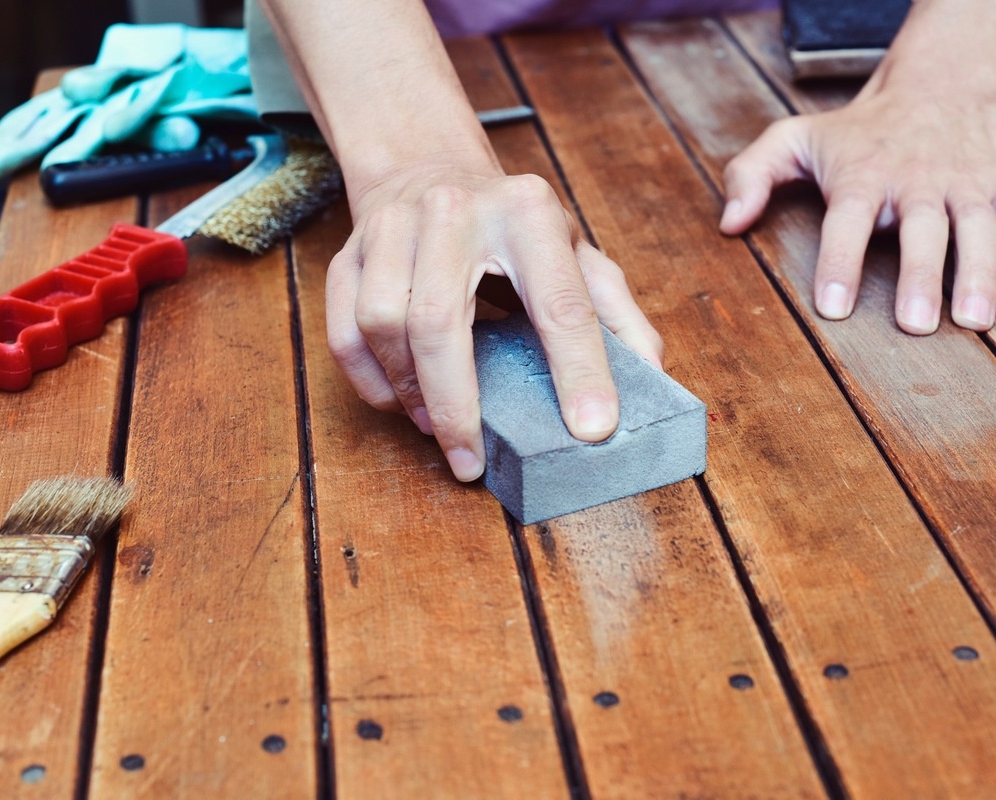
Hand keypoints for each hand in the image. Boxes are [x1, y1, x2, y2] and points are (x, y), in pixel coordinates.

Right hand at [325, 162, 663, 480]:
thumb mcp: (576, 254)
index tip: (592, 429)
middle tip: (472, 462)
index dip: (579, 371)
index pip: (559, 303)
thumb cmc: (511, 228)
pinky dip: (370, 381)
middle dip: (457, 406)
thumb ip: (616, 313)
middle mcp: (454, 211)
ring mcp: (392, 227)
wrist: (427, 168)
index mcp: (528, 212)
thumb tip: (652, 375)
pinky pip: (343, 330)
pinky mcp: (349, 251)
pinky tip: (402, 403)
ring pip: (383, 325)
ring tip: (440, 427)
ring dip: (410, 393)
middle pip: (441, 323)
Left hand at [719, 83, 995, 334]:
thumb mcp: (794, 138)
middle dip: (918, 275)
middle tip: (914, 324)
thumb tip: (727, 223)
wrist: (937, 83)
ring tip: (975, 321)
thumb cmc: (857, 130)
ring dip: (980, 273)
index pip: (849, 220)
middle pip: (922, 228)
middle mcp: (919, 180)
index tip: (834, 307)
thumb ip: (751, 174)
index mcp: (864, 175)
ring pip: (978, 227)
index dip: (840, 262)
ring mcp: (968, 183)